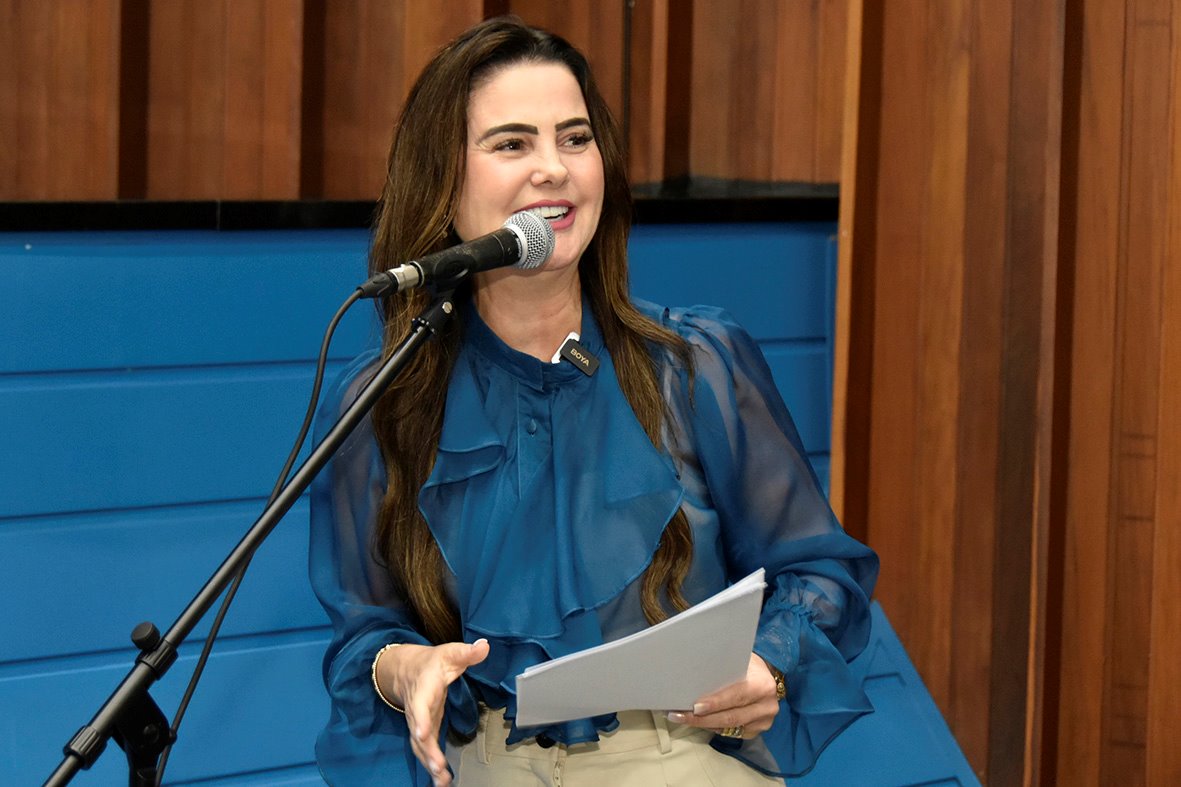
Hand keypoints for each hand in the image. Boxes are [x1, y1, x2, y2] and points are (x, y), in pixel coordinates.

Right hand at [374, 639, 489, 785]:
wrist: (406, 670)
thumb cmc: (432, 663)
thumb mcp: (449, 654)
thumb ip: (466, 653)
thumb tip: (484, 646)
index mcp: (423, 690)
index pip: (419, 706)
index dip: (420, 719)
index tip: (421, 732)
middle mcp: (417, 710)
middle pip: (419, 733)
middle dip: (427, 751)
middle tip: (438, 767)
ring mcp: (418, 723)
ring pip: (420, 746)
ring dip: (429, 763)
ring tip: (441, 780)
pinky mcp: (423, 731)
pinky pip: (424, 751)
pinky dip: (431, 766)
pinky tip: (441, 781)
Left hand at [666, 653, 781, 738]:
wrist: (767, 677)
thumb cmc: (748, 665)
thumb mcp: (741, 660)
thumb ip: (725, 668)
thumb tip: (693, 673)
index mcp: (763, 685)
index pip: (736, 696)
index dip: (715, 703)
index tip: (695, 707)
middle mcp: (766, 706)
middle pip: (730, 717)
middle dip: (701, 718)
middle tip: (679, 715)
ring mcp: (763, 721)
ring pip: (728, 728)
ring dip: (703, 724)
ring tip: (682, 718)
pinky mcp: (756, 731)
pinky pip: (730, 732)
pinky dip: (713, 727)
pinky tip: (698, 722)